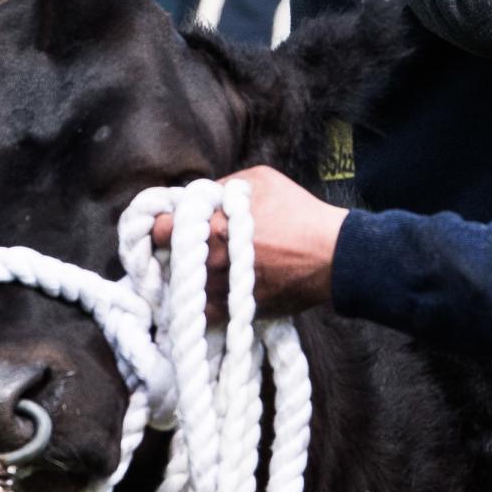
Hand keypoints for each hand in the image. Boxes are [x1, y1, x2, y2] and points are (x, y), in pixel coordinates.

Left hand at [146, 166, 346, 319]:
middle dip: (172, 250)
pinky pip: (202, 311)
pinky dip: (202, 302)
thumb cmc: (298, 213)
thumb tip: (201, 197)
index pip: (160, 228)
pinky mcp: (234, 311)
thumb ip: (221, 186)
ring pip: (181, 287)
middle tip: (186, 246)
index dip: (163, 224)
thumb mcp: (260, 181)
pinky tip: (213, 289)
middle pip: (167, 259)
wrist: (332, 256)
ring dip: (187, 277)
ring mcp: (219, 289)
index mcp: (210, 226)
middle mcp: (209, 260)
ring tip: (204, 267)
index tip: (171, 223)